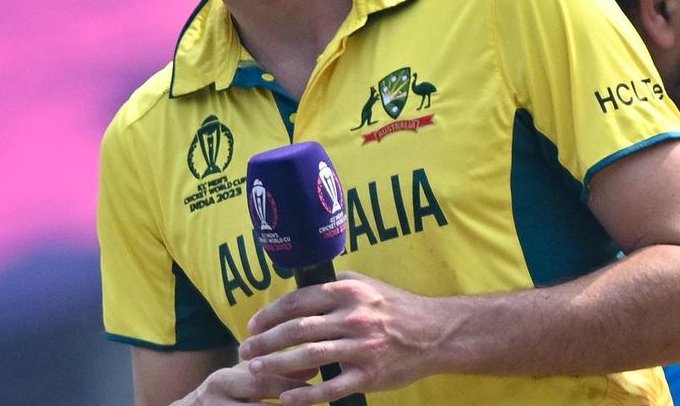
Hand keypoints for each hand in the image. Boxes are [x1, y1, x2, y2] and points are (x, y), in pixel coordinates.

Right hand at [171, 360, 315, 405]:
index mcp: (222, 382)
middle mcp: (216, 404)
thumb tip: (312, 365)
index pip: (261, 382)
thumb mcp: (243, 377)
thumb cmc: (224, 392)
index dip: (290, 385)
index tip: (315, 387)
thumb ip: (273, 370)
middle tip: (315, 403)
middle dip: (290, 405)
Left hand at [238, 272, 449, 404]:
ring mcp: (361, 348)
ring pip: (308, 357)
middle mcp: (353, 317)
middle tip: (245, 350)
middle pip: (296, 330)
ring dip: (276, 364)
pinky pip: (330, 388)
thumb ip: (335, 285)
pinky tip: (286, 398)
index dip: (269, 314)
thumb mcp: (367, 285)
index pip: (297, 301)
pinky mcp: (369, 375)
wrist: (435, 333)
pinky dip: (305, 395)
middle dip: (264, 341)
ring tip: (255, 369)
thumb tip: (300, 289)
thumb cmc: (396, 308)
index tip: (253, 325)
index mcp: (348, 292)